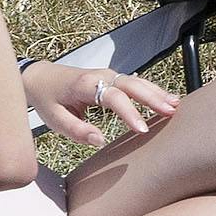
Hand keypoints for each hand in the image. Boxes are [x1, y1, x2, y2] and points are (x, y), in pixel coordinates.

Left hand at [25, 60, 176, 148]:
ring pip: (137, 82)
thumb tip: (101, 140)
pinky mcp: (112, 78)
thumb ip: (77, 131)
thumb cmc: (47, 99)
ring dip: (157, 93)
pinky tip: (166, 99)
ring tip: (176, 105)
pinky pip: (135, 83)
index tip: (142, 130)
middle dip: (153, 98)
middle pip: (132, 85)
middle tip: (171, 112)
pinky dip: (152, 90)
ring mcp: (108, 74)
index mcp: (86, 85)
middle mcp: (101, 75)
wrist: (39, 77)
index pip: (113, 97)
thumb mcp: (55, 119)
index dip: (129, 113)